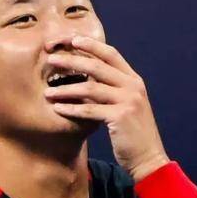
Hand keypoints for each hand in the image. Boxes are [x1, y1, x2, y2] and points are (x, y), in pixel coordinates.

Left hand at [43, 35, 169, 181]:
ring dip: (66, 89)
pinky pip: (89, 110)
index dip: (91, 45)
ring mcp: (128, 101)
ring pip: (90, 88)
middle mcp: (132, 86)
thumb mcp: (126, 105)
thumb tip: (87, 78)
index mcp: (134, 80)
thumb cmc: (133, 133)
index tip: (71, 40)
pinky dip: (71, 109)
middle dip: (72, 61)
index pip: (111, 54)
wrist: (148, 157)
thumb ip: (112, 89)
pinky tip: (57, 109)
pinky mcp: (120, 117)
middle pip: (97, 66)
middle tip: (51, 60)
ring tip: (48, 92)